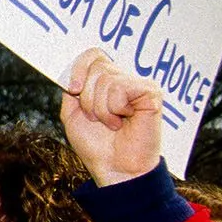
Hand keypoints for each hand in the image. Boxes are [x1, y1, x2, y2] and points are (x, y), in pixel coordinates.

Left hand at [61, 48, 162, 186]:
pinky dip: (114, 109)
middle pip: (97, 66)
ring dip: (100, 108)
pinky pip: (120, 88)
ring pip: (106, 79)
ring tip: (112, 123)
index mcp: (106, 81)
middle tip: (98, 118)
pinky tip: (124, 120)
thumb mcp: (72, 114)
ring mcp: (139, 84)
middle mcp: (124, 79)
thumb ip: (71, 89)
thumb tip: (70, 69)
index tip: (73, 89)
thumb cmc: (96, 144)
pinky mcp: (151, 92)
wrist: (114, 167)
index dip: (78, 67)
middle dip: (88, 97)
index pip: (93, 54)